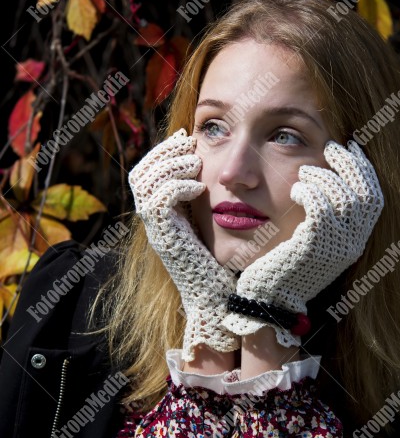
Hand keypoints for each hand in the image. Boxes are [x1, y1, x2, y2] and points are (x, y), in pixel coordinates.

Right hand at [128, 128, 239, 361]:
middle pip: (140, 173)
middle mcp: (154, 222)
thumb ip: (203, 200)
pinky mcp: (164, 238)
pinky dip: (177, 186)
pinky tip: (199, 188)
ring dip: (171, 166)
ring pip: (145, 182)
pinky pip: (158, 200)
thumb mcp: (209, 223)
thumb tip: (212, 169)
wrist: (217, 298)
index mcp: (162, 215)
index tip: (187, 139)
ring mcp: (156, 230)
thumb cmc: (220, 263)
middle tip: (190, 145)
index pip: (147, 172)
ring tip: (196, 164)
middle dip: (164, 153)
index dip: (163, 152)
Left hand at [222, 140, 383, 347]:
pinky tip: (296, 190)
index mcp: (356, 241)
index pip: (374, 198)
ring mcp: (335, 247)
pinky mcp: (313, 246)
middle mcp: (352, 245)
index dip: (365, 170)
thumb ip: (327, 216)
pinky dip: (309, 190)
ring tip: (304, 173)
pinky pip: (320, 207)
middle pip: (365, 193)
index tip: (351, 148)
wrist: (270, 298)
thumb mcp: (315, 240)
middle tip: (329, 147)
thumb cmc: (286, 264)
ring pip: (342, 196)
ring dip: (323, 175)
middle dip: (349, 164)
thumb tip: (329, 177)